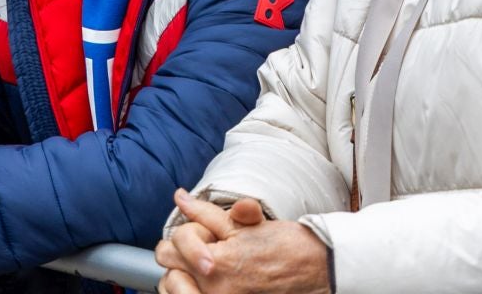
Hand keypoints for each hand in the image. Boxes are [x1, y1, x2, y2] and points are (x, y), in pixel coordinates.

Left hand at [158, 193, 328, 293]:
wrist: (313, 270)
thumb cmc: (283, 245)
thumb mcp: (244, 223)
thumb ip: (205, 212)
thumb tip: (179, 197)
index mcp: (216, 264)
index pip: (171, 247)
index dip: (182, 235)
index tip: (198, 232)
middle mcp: (213, 290)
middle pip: (168, 269)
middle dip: (178, 253)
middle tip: (198, 246)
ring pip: (174, 288)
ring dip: (181, 274)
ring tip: (200, 265)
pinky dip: (192, 288)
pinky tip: (205, 280)